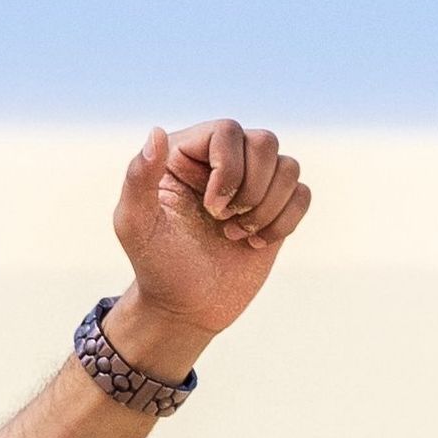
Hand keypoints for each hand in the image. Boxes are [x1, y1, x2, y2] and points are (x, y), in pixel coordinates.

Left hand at [106, 118, 312, 369]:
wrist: (185, 307)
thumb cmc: (156, 265)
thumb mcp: (135, 224)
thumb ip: (138, 178)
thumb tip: (156, 132)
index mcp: (185, 154)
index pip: (227, 130)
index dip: (228, 169)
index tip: (211, 210)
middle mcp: (221, 160)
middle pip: (265, 142)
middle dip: (251, 190)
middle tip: (223, 222)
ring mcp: (252, 182)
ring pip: (289, 166)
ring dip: (266, 208)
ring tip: (237, 234)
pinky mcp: (275, 207)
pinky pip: (302, 193)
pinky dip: (285, 222)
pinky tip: (255, 243)